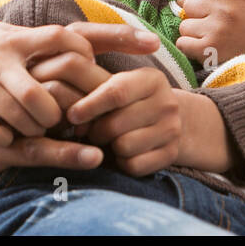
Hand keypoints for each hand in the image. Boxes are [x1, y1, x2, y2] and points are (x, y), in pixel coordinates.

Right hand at [0, 22, 159, 145]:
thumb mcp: (5, 37)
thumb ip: (40, 40)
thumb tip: (83, 38)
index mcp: (19, 38)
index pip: (71, 35)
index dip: (111, 39)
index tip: (148, 43)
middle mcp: (4, 57)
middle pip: (53, 86)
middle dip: (69, 109)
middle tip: (77, 118)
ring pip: (30, 113)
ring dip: (42, 126)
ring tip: (42, 128)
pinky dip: (8, 138)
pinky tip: (8, 137)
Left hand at [65, 67, 181, 175]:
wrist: (166, 119)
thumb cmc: (130, 100)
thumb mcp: (118, 85)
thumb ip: (94, 92)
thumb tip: (72, 116)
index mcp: (152, 80)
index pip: (116, 93)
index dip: (90, 106)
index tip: (72, 116)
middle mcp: (167, 103)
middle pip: (116, 124)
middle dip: (96, 131)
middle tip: (93, 131)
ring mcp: (172, 130)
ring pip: (124, 147)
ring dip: (110, 147)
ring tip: (111, 140)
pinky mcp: (171, 154)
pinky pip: (134, 166)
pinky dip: (123, 163)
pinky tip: (124, 153)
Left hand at [176, 0, 244, 64]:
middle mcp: (225, 11)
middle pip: (190, 2)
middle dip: (196, 10)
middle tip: (207, 18)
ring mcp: (216, 31)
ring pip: (185, 24)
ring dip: (192, 29)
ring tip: (207, 34)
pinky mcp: (208, 51)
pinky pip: (182, 42)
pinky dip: (188, 45)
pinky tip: (201, 46)